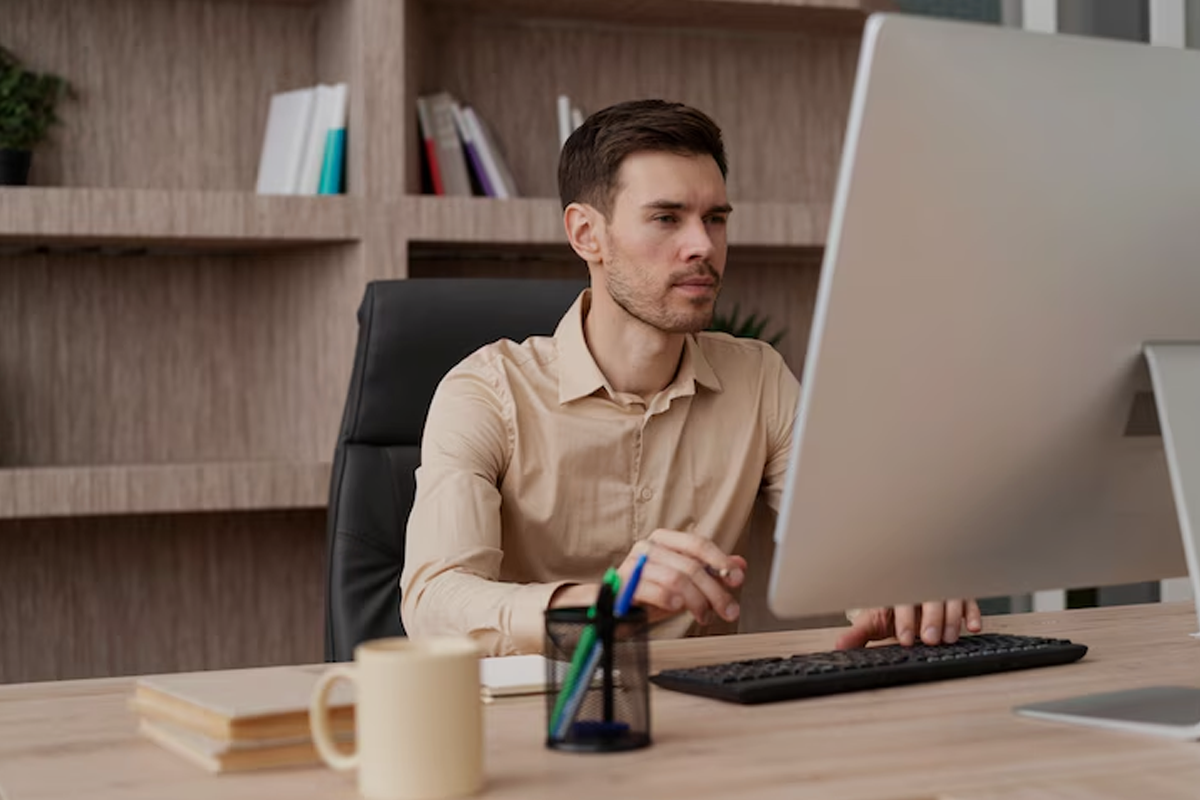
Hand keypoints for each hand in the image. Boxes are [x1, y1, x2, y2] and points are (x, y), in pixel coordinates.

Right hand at [550, 529, 745, 624]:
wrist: (612, 610)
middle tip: (728, 610)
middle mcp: (647, 548)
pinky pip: (652, 589)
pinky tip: (678, 608)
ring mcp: (633, 565)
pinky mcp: (622, 586)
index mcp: (663, 540)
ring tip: (704, 616)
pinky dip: (670, 599)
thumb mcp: (684, 583)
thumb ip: (709, 572)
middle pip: (691, 565)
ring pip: (676, 578)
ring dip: (697, 601)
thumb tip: (739, 565)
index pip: (697, 544)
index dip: (720, 561)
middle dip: (715, 591)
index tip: (736, 579)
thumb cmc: (649, 594)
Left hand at [835, 600, 982, 648]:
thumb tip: (839, 646)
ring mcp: (941, 588)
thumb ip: (858, 634)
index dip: (904, 619)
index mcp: (896, 589)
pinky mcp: (960, 594)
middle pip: (928, 597)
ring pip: (950, 598)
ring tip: (948, 639)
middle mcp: (920, 585)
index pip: (900, 600)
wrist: (907, 595)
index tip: (904, 638)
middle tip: (929, 640)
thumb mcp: (874, 621)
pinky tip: (973, 627)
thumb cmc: (891, 609)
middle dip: (930, 619)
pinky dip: (972, 612)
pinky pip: (969, 599)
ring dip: (951, 618)